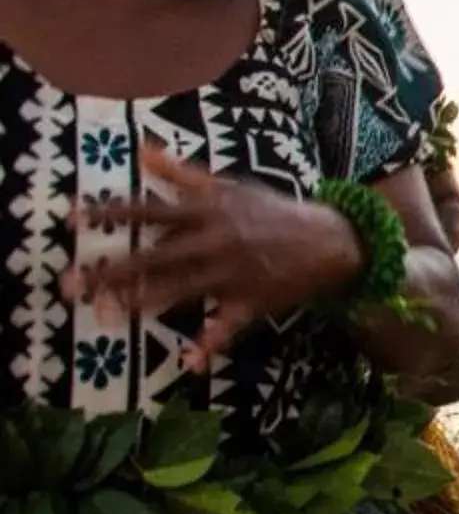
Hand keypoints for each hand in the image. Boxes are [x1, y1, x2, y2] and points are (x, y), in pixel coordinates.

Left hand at [65, 146, 365, 359]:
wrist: (334, 240)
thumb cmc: (274, 211)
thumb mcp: (231, 186)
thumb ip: (182, 172)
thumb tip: (139, 150)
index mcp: (209, 211)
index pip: (149, 211)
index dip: (109, 214)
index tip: (70, 219)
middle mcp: (217, 241)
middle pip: (155, 257)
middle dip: (112, 270)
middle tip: (71, 283)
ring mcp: (234, 274)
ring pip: (182, 290)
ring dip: (144, 302)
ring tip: (109, 312)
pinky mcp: (252, 301)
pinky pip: (227, 327)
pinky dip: (210, 345)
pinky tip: (188, 363)